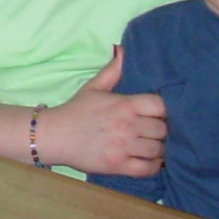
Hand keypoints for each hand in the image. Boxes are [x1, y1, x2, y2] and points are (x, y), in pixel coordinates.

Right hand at [41, 47, 166, 175]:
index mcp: (124, 105)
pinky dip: (154, 166)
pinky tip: (150, 160)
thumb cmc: (76, 111)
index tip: (159, 114)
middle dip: (161, 131)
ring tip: (153, 146)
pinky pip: (148, 168)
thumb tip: (122, 50)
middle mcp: (127, 126)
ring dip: (158, 149)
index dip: (164, 111)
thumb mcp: (93, 87)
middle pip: (162, 130)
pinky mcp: (118, 165)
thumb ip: (112, 70)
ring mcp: (123, 147)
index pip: (161, 106)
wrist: (54, 135)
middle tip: (155, 131)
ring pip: (158, 149)